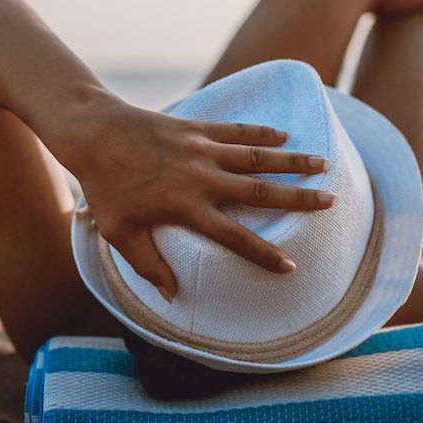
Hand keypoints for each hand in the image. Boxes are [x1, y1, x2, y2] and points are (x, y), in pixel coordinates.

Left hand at [54, 100, 333, 300]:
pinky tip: (284, 135)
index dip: (263, 254)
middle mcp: (201, 178)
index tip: (290, 266)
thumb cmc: (104, 187)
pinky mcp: (196, 127)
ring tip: (323, 164)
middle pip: (260, 192)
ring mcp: (201, 149)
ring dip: (292, 160)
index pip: (233, 237)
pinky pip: (237, 130)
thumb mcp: (119, 233)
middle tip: (330, 202)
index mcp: (185, 208)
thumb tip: (172, 295)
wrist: (92, 134)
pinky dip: (262, 132)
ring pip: (257, 157)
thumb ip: (148, 265)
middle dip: (298, 198)